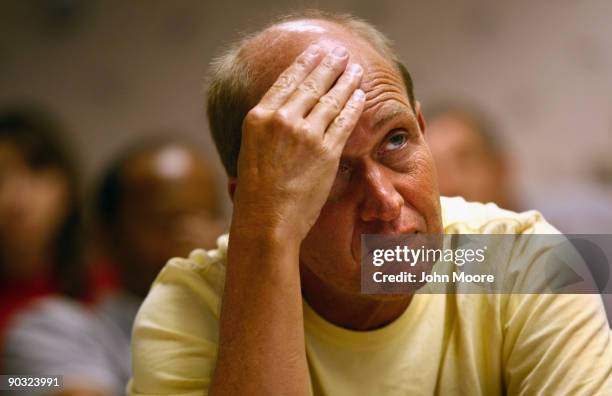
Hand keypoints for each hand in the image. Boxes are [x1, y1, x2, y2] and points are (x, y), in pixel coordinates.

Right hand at [232, 44, 364, 241]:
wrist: (266, 220)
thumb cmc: (255, 192)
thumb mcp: (249, 150)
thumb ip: (266, 128)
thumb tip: (281, 113)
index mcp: (258, 117)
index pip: (285, 81)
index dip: (303, 64)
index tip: (314, 53)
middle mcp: (281, 119)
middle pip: (311, 84)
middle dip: (328, 65)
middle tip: (340, 53)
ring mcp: (305, 134)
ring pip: (331, 99)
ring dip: (346, 81)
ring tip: (355, 69)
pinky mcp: (326, 151)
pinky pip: (344, 121)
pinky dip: (354, 106)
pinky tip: (360, 95)